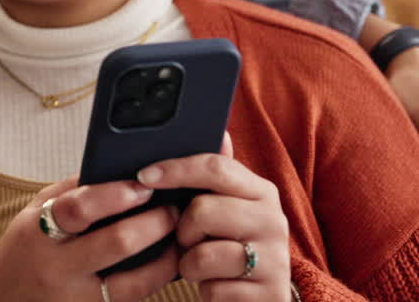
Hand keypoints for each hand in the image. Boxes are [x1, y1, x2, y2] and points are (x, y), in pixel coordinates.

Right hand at [0, 177, 179, 301]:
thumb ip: (68, 194)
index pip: (80, 208)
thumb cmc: (20, 255)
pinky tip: (163, 267)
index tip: (143, 185)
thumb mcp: (30, 217)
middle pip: (118, 244)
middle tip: (173, 209)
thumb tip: (116, 171)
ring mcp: (75, 301)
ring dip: (165, 259)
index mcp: (38, 233)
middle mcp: (57, 269)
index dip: (116, 194)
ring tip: (178, 239)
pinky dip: (152, 283)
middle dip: (155, 222)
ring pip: (135, 284)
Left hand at [137, 134, 291, 301]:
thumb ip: (218, 176)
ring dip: (190, 265)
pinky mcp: (267, 294)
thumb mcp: (228, 208)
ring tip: (201, 265)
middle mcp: (274, 221)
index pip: (215, 167)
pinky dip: (205, 290)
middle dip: (182, 230)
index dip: (175, 169)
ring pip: (202, 254)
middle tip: (187, 240)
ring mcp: (274, 260)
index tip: (144, 176)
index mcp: (261, 192)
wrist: (261, 297)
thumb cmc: (232, 246)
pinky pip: (212, 289)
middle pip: (202, 210)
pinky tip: (216, 285)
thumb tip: (221, 132)